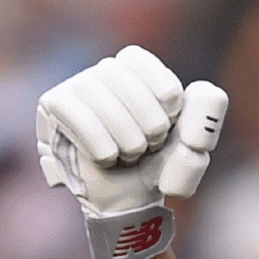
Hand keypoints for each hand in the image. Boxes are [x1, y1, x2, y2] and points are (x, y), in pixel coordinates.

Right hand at [37, 45, 230, 216]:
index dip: (158, 91)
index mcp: (136, 69)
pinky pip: (76, 117)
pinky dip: (101, 145)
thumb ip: (206, 114)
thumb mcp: (191, 142)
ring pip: (99, 101)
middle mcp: (103, 71)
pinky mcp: (53, 107)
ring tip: (130, 155)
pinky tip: (108, 158)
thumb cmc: (158, 164)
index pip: (138, 61)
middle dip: (146, 121)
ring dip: (126, 138)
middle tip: (150, 145)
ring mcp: (76, 87)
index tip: (169, 120)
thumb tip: (203, 90)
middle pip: (119, 77)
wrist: (129, 198)